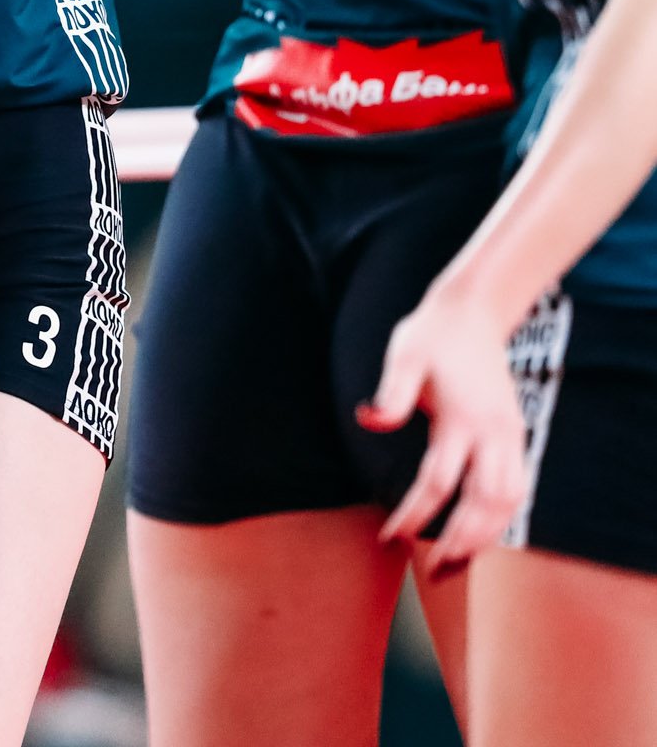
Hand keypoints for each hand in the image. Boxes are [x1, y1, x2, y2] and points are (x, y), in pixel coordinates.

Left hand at [359, 290, 530, 569]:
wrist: (473, 314)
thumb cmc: (430, 336)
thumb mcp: (403, 354)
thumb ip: (392, 392)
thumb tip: (369, 420)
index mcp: (462, 418)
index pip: (438, 481)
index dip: (413, 514)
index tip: (389, 538)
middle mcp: (494, 433)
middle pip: (485, 503)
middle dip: (461, 541)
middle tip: (433, 572)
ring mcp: (511, 435)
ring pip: (511, 502)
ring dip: (488, 536)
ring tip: (457, 564)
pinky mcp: (516, 435)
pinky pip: (518, 487)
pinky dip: (503, 517)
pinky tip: (482, 535)